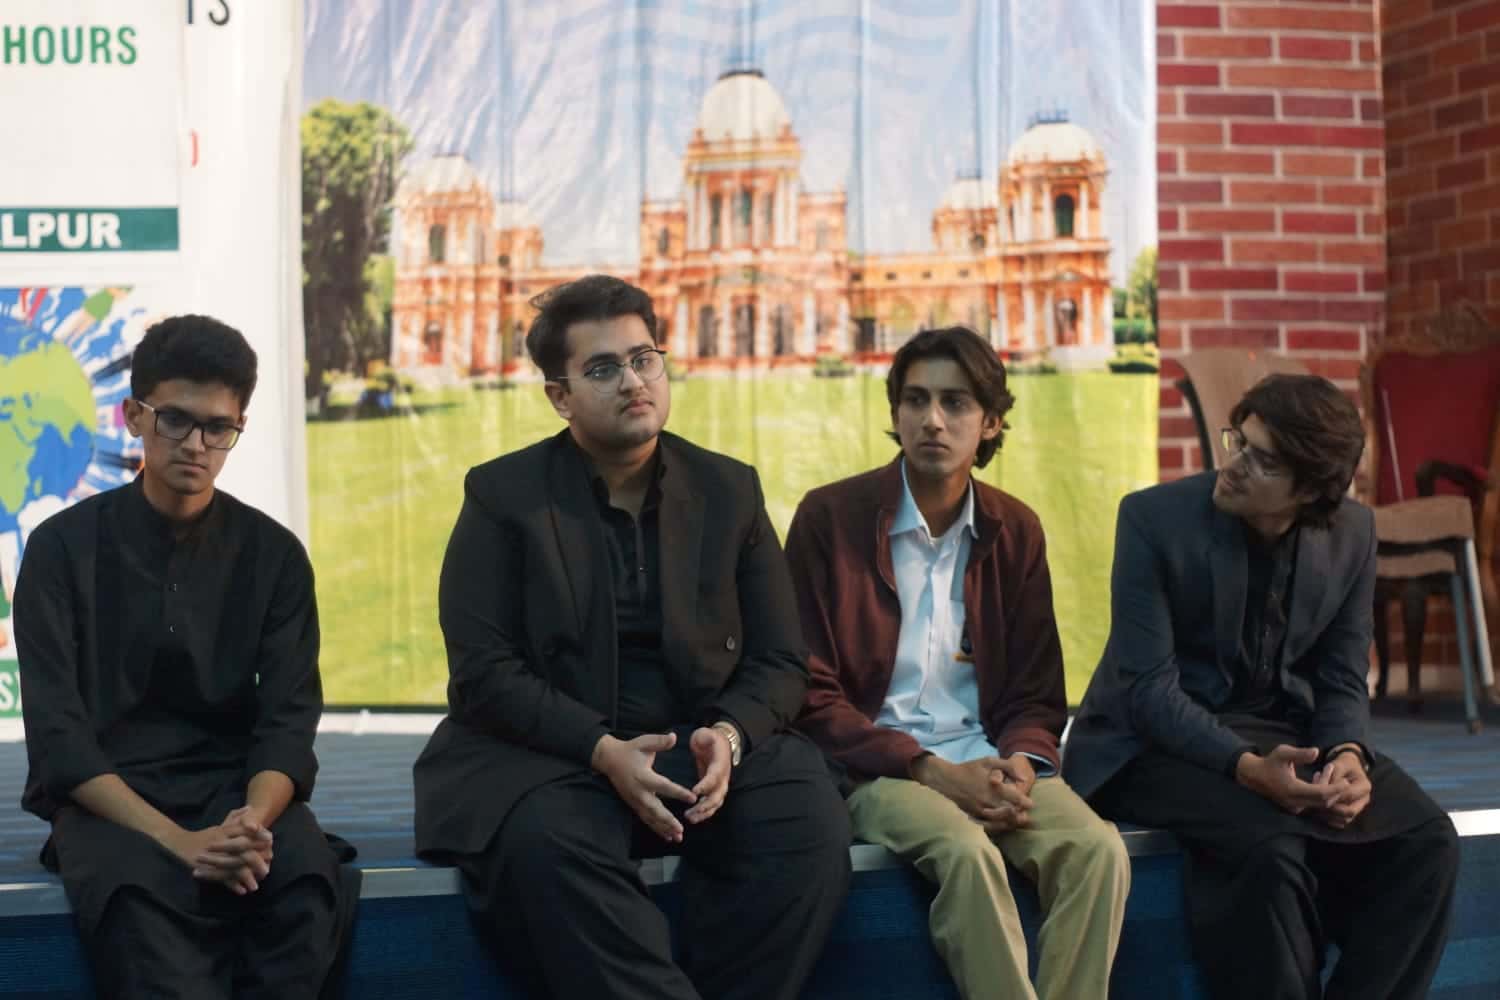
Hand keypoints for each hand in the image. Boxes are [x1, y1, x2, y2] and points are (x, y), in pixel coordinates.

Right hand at [168, 809, 273, 894]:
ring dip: (246, 875)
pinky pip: (221, 878)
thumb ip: (235, 817)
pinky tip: (242, 891)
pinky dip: (232, 885)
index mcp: (223, 831)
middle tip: (268, 866)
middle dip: (256, 856)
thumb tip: (250, 807)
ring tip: (256, 885)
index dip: (258, 834)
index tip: (270, 840)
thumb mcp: (220, 825)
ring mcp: (212, 856)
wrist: (179, 844)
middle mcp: (219, 842)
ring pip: (232, 864)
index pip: (243, 830)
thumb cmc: (204, 836)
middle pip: (240, 847)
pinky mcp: (205, 869)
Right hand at [591, 733, 696, 842]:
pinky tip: (667, 836)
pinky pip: (646, 819)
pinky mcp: (633, 805)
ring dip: (664, 828)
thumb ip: (660, 741)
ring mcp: (635, 800)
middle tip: (681, 829)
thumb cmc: (629, 750)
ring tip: (678, 837)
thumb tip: (674, 737)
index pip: (664, 786)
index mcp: (644, 776)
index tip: (692, 798)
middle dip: (668, 821)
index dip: (678, 792)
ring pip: (650, 818)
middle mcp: (639, 792)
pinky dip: (656, 828)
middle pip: (655, 809)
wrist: (609, 759)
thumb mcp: (643, 742)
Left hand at [684, 727, 731, 824]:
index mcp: (720, 763)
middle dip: (705, 805)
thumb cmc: (710, 738)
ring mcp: (720, 784)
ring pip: (716, 803)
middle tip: (691, 812)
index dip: (706, 785)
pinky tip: (693, 817)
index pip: (715, 776)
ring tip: (690, 818)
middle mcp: (723, 777)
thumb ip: (705, 737)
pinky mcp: (714, 789)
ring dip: (704, 813)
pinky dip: (705, 813)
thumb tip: (707, 739)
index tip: (695, 792)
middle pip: (718, 795)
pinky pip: (712, 804)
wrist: (720, 743)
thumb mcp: (706, 733)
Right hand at [912, 755, 1033, 833]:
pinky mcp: (973, 817)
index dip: (1025, 802)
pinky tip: (1003, 826)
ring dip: (1011, 822)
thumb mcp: (988, 761)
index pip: (1015, 798)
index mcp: (993, 787)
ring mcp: (980, 811)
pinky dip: (998, 828)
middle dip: (1020, 815)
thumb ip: (1008, 766)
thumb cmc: (968, 769)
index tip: (1030, 804)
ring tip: (1017, 822)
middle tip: (1026, 816)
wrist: (945, 780)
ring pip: (1001, 821)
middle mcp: (987, 800)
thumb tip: (1024, 778)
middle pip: (1010, 812)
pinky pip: (989, 826)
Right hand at [1235, 745, 1340, 815]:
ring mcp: (1295, 807)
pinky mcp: (1295, 808)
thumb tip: (1317, 752)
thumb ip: (1300, 753)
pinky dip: (1321, 795)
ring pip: (1320, 805)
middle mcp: (1295, 802)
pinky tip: (1320, 780)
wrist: (1254, 776)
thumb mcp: (1283, 752)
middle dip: (1336, 792)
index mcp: (1293, 790)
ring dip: (1329, 793)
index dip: (1336, 789)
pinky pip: (1314, 805)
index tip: (1346, 781)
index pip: (1322, 794)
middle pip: (1324, 802)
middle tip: (1343, 779)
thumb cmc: (1269, 762)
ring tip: (1330, 775)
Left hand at [1310, 751, 1371, 828]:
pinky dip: (1328, 818)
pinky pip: (1340, 822)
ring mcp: (1359, 808)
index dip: (1332, 795)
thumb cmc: (1342, 765)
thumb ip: (1332, 776)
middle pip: (1349, 811)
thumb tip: (1324, 790)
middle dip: (1331, 808)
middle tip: (1314, 803)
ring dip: (1328, 815)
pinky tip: (1317, 810)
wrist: (1348, 769)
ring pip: (1344, 819)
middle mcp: (1365, 799)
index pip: (1349, 794)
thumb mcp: (1337, 765)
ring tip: (1314, 805)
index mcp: (1364, 785)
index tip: (1317, 794)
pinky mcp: (1351, 813)